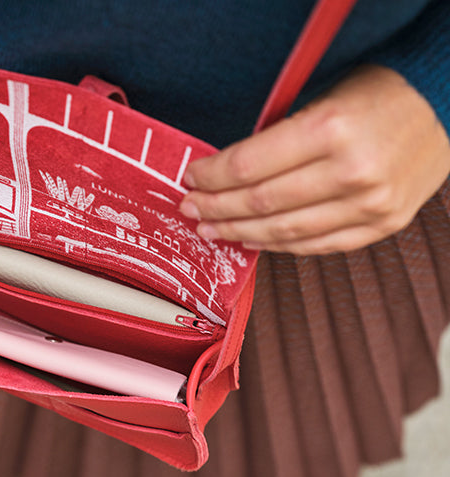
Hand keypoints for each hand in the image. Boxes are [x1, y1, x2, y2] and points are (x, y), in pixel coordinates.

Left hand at [180, 65, 449, 254]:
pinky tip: (252, 240)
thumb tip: (223, 171)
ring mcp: (369, 205)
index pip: (249, 166)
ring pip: (283, 232)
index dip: (211, 176)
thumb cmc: (381, 92)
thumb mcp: (324, 98)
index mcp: (331, 129)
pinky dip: (278, 245)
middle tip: (191, 209)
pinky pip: (315, 246)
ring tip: (211, 230)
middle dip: (216, 208)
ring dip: (238, 233)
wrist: (447, 102)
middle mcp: (351, 172)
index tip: (191, 178)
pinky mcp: (381, 225)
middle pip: (260, 204)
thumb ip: (278, 138)